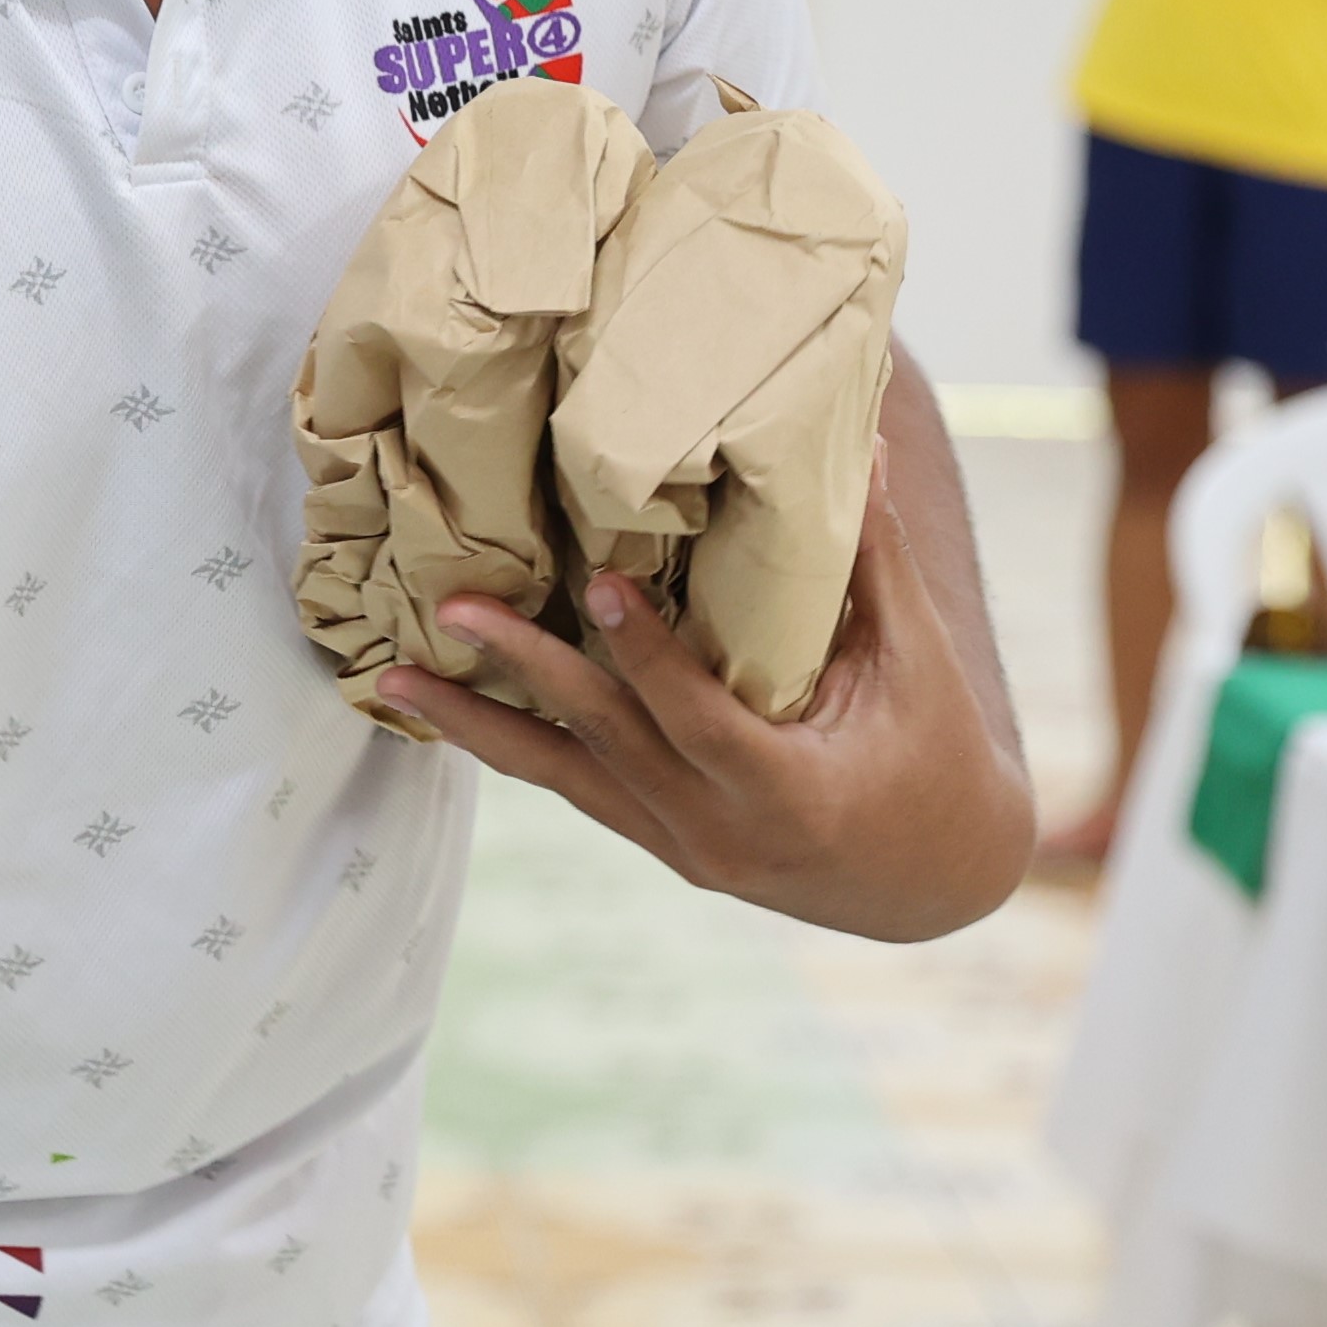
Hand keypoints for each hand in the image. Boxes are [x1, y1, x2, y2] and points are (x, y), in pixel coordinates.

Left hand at [374, 446, 1034, 941]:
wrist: (934, 883)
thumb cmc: (937, 758)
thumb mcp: (919, 666)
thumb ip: (874, 564)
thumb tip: (865, 443)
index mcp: (790, 795)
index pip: (701, 721)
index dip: (651, 656)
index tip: (600, 585)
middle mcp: (718, 834)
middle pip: (607, 744)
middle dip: (526, 672)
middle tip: (455, 609)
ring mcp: (679, 847)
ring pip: (562, 779)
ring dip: (475, 723)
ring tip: (390, 676)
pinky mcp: (657, 842)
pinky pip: (571, 788)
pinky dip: (507, 744)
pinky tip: (441, 707)